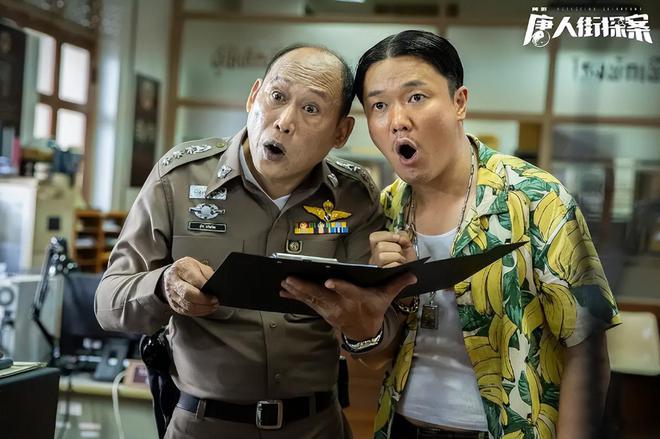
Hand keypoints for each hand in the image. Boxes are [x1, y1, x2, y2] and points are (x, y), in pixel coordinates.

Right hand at [161, 257, 218, 315]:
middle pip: (188, 294)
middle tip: (215, 301)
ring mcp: (172, 294)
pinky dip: (198, 312)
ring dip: (203, 308)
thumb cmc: (187, 270)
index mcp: (182, 269)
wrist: (171, 274)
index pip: (194, 280)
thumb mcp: (199, 265)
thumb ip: (207, 274)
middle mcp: (174, 282)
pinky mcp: (173, 304)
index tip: (215, 292)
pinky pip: (186, 312)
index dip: (206, 287)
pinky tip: (205, 309)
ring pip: (187, 306)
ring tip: (213, 306)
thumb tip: (216, 286)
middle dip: (204, 300)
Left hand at [280, 273, 416, 340]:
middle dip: (305, 287)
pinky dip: (295, 298)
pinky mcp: (323, 312)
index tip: (327, 281)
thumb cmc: (374, 309)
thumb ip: (397, 284)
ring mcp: (330, 310)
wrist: (365, 332)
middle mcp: (341, 305)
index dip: (338, 287)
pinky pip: (307, 304)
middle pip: (321, 295)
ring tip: (283, 283)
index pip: (347, 291)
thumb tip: (413, 274)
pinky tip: (283, 291)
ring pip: (311, 299)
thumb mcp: (386, 297)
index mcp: (356, 298)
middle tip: (290, 279)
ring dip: (296, 291)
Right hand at [369, 231, 415, 267]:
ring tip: (401, 259)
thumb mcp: (406, 242)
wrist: (414, 270)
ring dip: (397, 256)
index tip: (398, 238)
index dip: (387, 235)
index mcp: (378, 247)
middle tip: (400, 252)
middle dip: (395, 247)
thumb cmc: (409, 258)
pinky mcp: (384, 274)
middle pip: (379, 246)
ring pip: (381, 256)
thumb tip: (399, 237)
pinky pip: (389, 266)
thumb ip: (402, 235)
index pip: (374, 237)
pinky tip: (400, 265)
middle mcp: (375, 257)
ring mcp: (378, 266)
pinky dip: (398, 264)